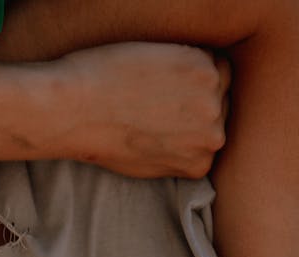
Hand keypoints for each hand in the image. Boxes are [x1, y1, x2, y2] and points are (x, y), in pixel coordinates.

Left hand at [58, 43, 230, 179]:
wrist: (78, 112)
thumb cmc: (102, 137)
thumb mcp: (146, 161)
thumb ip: (176, 152)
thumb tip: (187, 135)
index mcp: (201, 163)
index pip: (212, 130)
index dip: (190, 113)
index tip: (168, 106)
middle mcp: (213, 139)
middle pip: (220, 103)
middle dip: (194, 93)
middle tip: (158, 90)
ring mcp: (213, 106)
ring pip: (218, 75)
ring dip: (193, 70)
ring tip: (155, 78)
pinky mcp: (204, 71)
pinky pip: (208, 51)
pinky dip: (185, 51)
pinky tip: (155, 63)